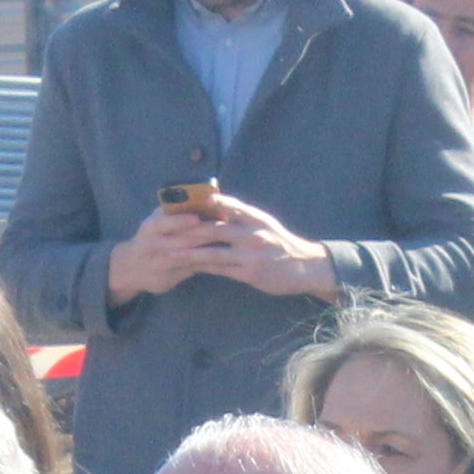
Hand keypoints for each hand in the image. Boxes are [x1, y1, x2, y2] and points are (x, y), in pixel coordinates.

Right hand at [107, 199, 218, 303]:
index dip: (181, 220)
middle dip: (204, 233)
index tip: (199, 217)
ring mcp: (160, 265)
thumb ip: (172, 212)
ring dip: (209, 249)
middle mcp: (153, 246)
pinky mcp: (168, 279)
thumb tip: (202, 198)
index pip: (165, 222)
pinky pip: (190, 271)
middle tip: (225, 226)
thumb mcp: (155, 222)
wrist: (130, 267)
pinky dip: (206, 265)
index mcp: (150, 228)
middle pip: (182, 240)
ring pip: (188, 257)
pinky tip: (222, 260)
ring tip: (228, 241)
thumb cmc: (150, 237)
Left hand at [182, 191, 340, 299]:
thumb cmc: (281, 243)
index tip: (184, 200)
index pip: (228, 205)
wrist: (306, 266)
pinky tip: (188, 265)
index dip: (204, 203)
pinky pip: (220, 269)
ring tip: (169, 251)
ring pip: (213, 252)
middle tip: (167, 230)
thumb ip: (243, 216)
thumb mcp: (266, 223)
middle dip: (188, 230)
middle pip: (214, 229)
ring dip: (189, 252)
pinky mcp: (249, 273)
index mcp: (256, 217)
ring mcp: (251, 255)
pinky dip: (202, 266)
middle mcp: (253, 234)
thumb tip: (215, 205)